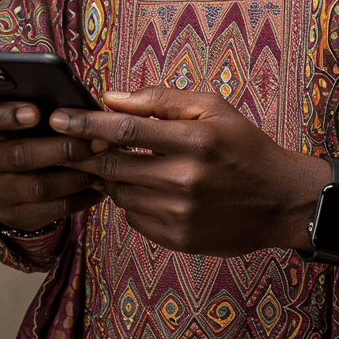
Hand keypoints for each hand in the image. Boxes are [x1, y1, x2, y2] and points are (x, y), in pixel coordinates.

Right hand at [0, 100, 104, 231]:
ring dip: (76, 176)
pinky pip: (49, 211)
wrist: (9, 173)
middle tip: (98, 140)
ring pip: (39, 187)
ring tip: (103, 163)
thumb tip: (79, 107)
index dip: (8, 116)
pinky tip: (99, 186)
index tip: (35, 112)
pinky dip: (79, 198)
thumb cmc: (26, 129)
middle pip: (21, 156)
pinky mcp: (12, 216)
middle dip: (64, 148)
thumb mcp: (23, 113)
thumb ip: (41, 105)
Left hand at [50, 87, 330, 256]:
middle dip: (88, 153)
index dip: (86, 124)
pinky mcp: (178, 239)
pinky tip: (149, 187)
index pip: (125, 130)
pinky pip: (134, 217)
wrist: (280, 199)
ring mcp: (180, 214)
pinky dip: (132, 199)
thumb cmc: (244, 145)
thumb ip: (160, 100)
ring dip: (111, 176)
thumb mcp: (212, 108)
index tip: (57, 118)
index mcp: (194, 140)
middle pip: (114, 165)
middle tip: (75, 142)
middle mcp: (185, 180)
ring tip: (122, 162)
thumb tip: (111, 98)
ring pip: (120, 193)